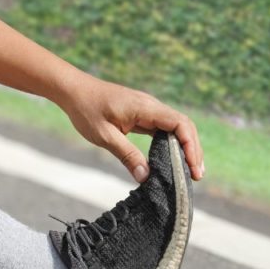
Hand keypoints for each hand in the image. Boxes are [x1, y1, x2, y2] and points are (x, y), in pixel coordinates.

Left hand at [58, 72, 203, 182]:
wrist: (73, 90)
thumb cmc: (86, 110)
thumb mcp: (104, 136)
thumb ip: (127, 155)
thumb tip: (146, 178)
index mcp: (145, 108)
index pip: (180, 124)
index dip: (191, 146)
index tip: (193, 168)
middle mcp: (151, 106)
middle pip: (184, 127)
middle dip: (193, 150)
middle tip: (196, 176)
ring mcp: (148, 110)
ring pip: (175, 128)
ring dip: (184, 148)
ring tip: (189, 172)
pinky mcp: (142, 115)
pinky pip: (163, 129)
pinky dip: (171, 144)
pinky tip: (171, 160)